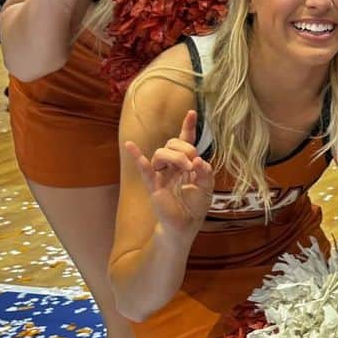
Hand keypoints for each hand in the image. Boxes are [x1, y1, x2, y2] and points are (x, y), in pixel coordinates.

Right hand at [124, 109, 212, 237]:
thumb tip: (198, 160)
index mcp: (187, 162)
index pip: (186, 140)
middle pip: (173, 143)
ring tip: (186, 167)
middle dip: (185, 148)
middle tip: (193, 162)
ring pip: (161, 153)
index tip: (192, 112)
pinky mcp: (154, 185)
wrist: (186, 224)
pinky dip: (137, 157)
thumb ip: (206, 172)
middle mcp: (173, 165)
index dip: (188, 126)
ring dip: (175, 156)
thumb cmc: (196, 204)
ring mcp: (162, 174)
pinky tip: (130, 145)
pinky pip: (144, 169)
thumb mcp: (207, 187)